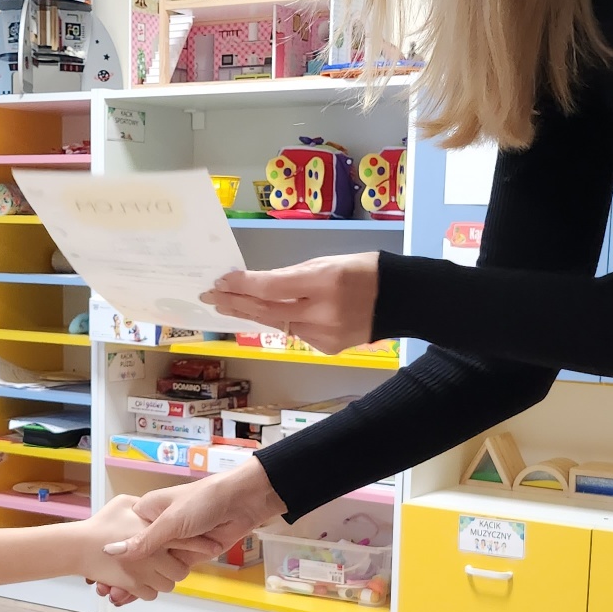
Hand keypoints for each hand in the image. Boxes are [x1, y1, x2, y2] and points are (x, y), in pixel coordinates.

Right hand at [100, 457, 284, 607]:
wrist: (243, 503)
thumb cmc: (204, 501)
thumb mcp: (171, 522)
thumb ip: (144, 541)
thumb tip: (112, 552)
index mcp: (147, 511)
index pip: (121, 535)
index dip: (109, 553)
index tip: (94, 570)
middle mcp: (157, 528)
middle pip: (134, 555)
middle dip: (119, 571)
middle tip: (101, 588)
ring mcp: (173, 545)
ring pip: (149, 567)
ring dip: (134, 581)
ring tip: (113, 596)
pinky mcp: (188, 557)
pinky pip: (167, 574)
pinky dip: (153, 585)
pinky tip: (136, 597)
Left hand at [201, 253, 379, 351]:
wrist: (401, 300)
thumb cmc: (363, 271)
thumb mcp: (326, 262)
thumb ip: (291, 276)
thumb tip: (258, 284)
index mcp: (324, 282)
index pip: (272, 287)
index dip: (242, 285)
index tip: (220, 281)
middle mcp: (322, 313)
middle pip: (268, 310)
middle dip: (236, 302)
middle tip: (211, 297)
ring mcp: (325, 335)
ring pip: (278, 325)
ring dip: (252, 314)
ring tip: (228, 305)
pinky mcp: (327, 348)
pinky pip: (296, 333)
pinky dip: (281, 322)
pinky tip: (266, 314)